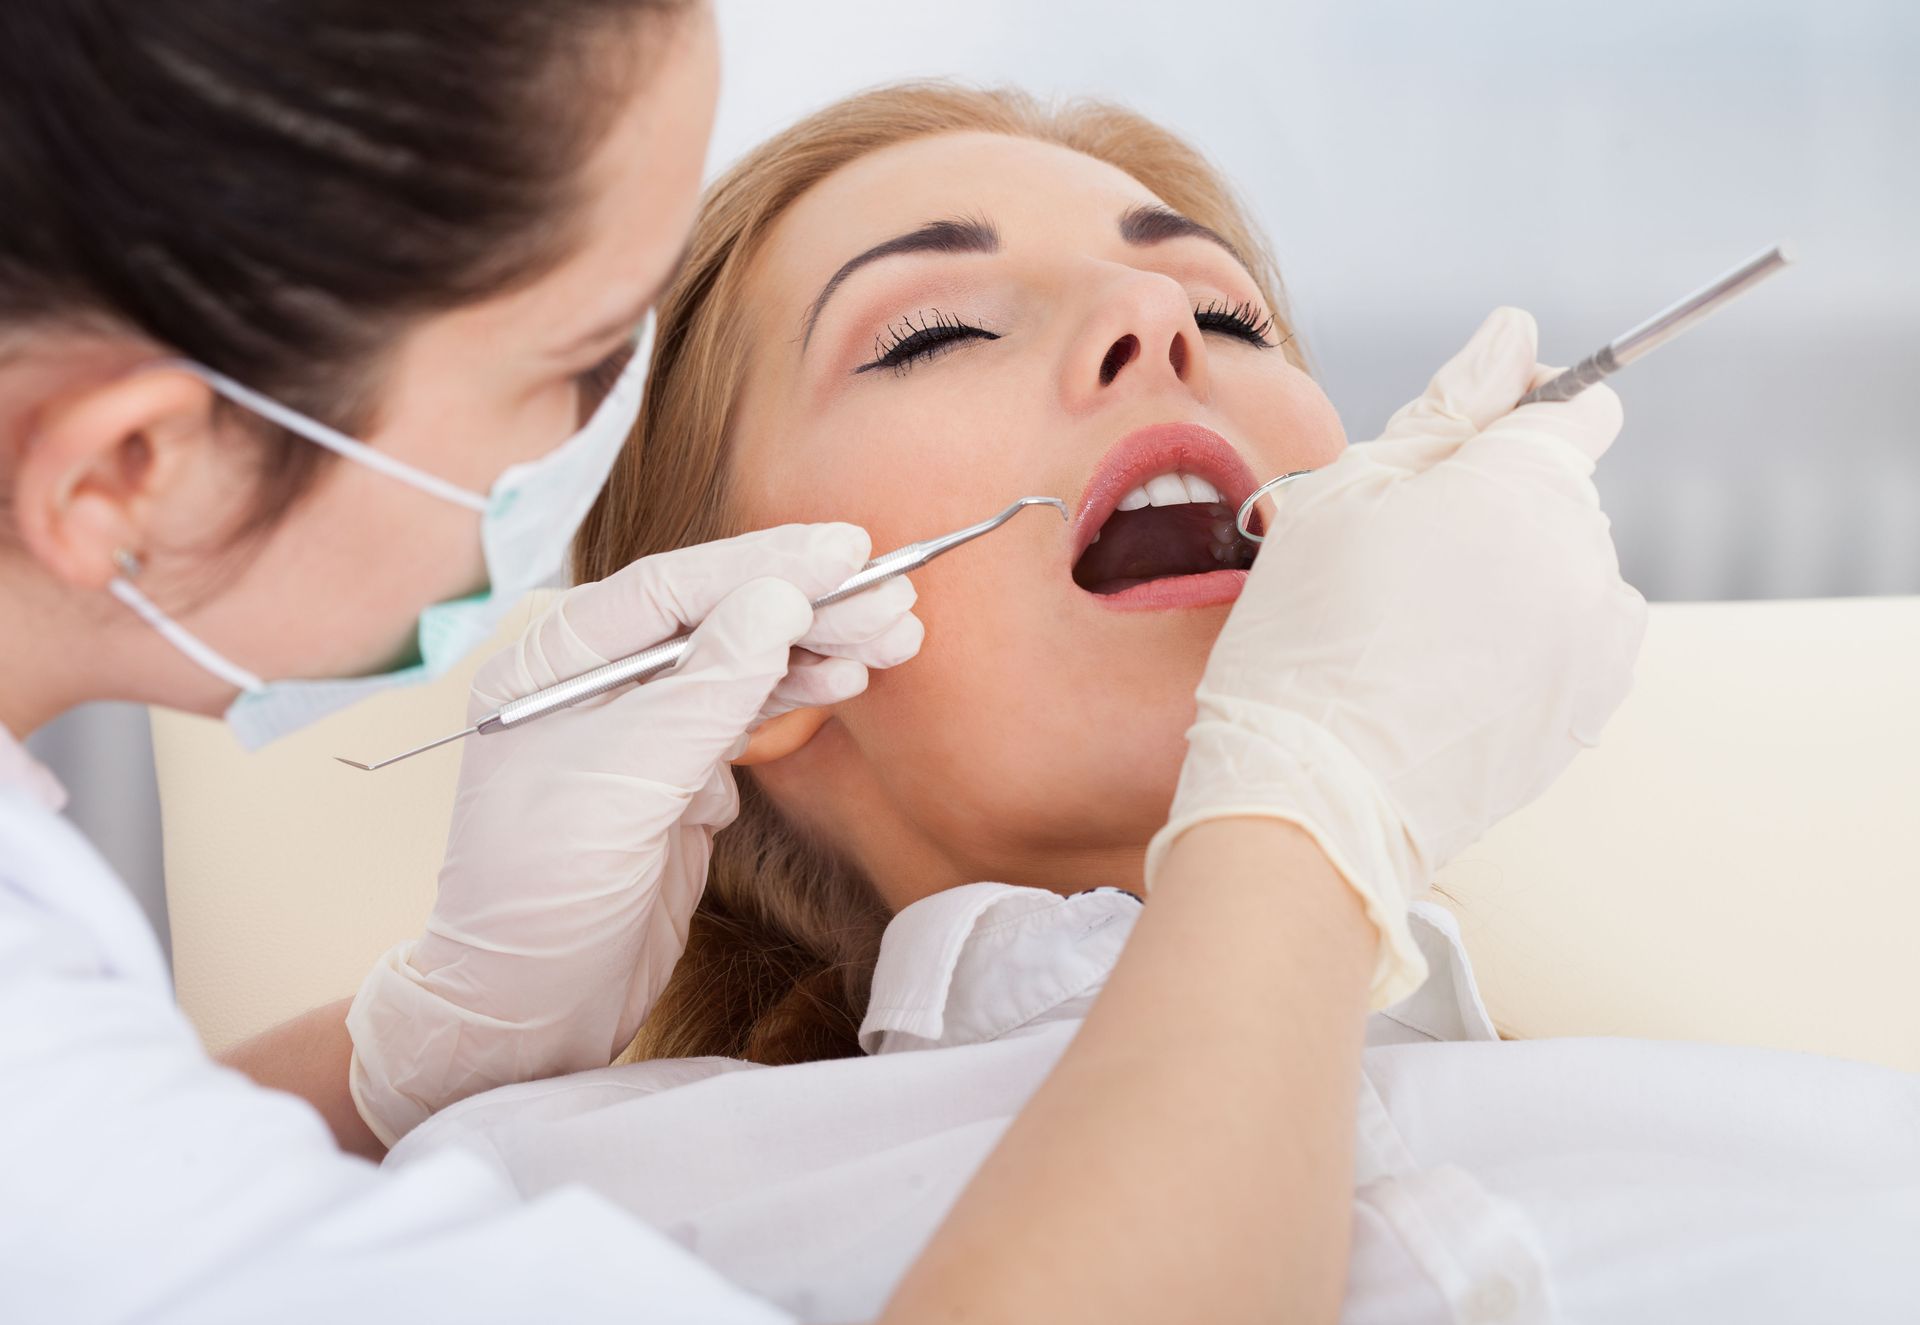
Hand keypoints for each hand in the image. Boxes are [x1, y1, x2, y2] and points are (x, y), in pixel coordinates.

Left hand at [347, 524, 921, 1144]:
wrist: (527, 1015)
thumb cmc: (538, 897)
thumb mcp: (620, 785)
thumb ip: (704, 689)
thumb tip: (778, 600)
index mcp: (553, 663)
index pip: (672, 587)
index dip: (764, 562)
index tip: (845, 550)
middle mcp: (596, 684)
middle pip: (717, 618)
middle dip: (808, 603)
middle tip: (894, 591)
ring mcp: (640, 732)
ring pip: (742, 664)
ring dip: (818, 645)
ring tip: (897, 630)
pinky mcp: (677, 782)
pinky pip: (747, 717)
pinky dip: (800, 695)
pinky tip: (849, 676)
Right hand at [1146, 307, 1646, 1007]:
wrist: (1311, 793)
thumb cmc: (1306, 637)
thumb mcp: (1347, 491)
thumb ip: (1447, 406)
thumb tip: (1513, 333)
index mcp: (1528, 483)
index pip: (1578, 406)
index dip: (1521, 409)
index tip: (1465, 443)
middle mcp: (1586, 556)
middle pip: (1562, 492)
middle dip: (1497, 503)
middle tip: (1397, 559)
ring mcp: (1597, 642)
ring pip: (1565, 569)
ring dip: (1513, 575)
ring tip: (1415, 628)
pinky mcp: (1589, 711)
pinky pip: (1572, 642)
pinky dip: (1525, 643)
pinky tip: (1447, 672)